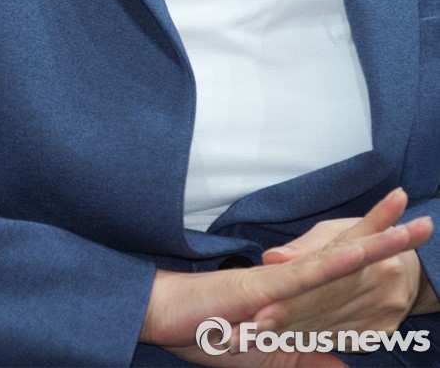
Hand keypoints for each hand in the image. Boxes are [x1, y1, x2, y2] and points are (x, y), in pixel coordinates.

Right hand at [139, 206, 431, 365]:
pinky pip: (307, 275)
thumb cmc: (204, 331)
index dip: (378, 247)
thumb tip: (343, 365)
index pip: (346, 268)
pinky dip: (334, 264)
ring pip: (337, 257)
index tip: (408, 231)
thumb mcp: (268, 357)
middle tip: (426, 222)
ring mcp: (280, 279)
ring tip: (408, 223)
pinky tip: (359, 251)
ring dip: (375, 241)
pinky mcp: (264, 287)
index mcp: (296, 292)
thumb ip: (307, 357)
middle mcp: (293, 278)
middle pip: (350, 254)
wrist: (162, 314)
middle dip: (390, 237)